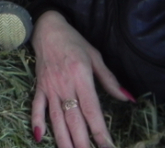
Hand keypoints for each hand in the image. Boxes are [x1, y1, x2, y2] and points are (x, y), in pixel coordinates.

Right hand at [30, 11, 127, 147]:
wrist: (47, 28)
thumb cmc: (74, 41)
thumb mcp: (95, 56)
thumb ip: (109, 79)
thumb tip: (127, 98)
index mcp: (81, 76)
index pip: (92, 110)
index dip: (100, 132)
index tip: (108, 147)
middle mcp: (65, 85)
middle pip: (74, 120)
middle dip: (82, 143)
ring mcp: (50, 87)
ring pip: (56, 118)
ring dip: (63, 140)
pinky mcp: (39, 86)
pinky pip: (37, 107)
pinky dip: (36, 121)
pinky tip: (39, 138)